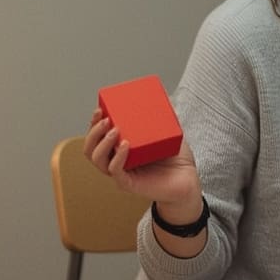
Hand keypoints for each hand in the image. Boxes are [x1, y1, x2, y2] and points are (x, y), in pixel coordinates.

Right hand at [83, 114, 201, 208]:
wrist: (188, 181)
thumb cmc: (176, 159)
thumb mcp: (166, 133)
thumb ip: (160, 117)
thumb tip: (160, 96)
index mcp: (120, 148)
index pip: (98, 136)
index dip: (93, 124)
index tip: (99, 110)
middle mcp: (117, 161)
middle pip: (91, 148)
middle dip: (93, 132)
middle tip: (106, 119)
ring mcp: (121, 173)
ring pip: (98, 159)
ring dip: (102, 142)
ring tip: (114, 130)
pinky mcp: (129, 184)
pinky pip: (115, 171)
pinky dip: (118, 157)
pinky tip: (125, 145)